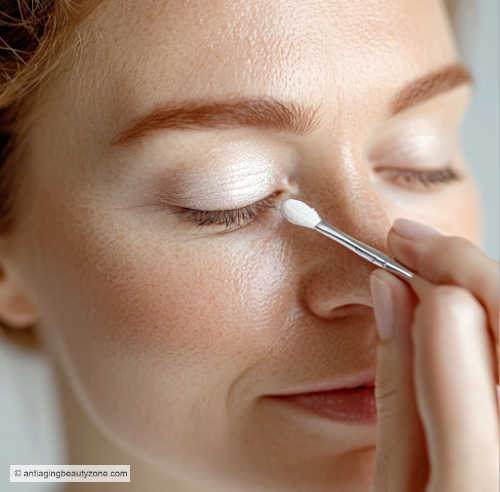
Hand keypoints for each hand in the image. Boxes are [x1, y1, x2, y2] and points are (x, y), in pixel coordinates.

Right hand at [369, 218, 498, 491]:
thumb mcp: (397, 478)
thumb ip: (399, 383)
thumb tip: (390, 294)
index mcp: (476, 468)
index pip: (472, 329)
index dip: (442, 270)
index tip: (401, 246)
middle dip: (466, 267)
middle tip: (414, 243)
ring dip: (486, 289)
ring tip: (437, 270)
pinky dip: (495, 323)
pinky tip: (468, 312)